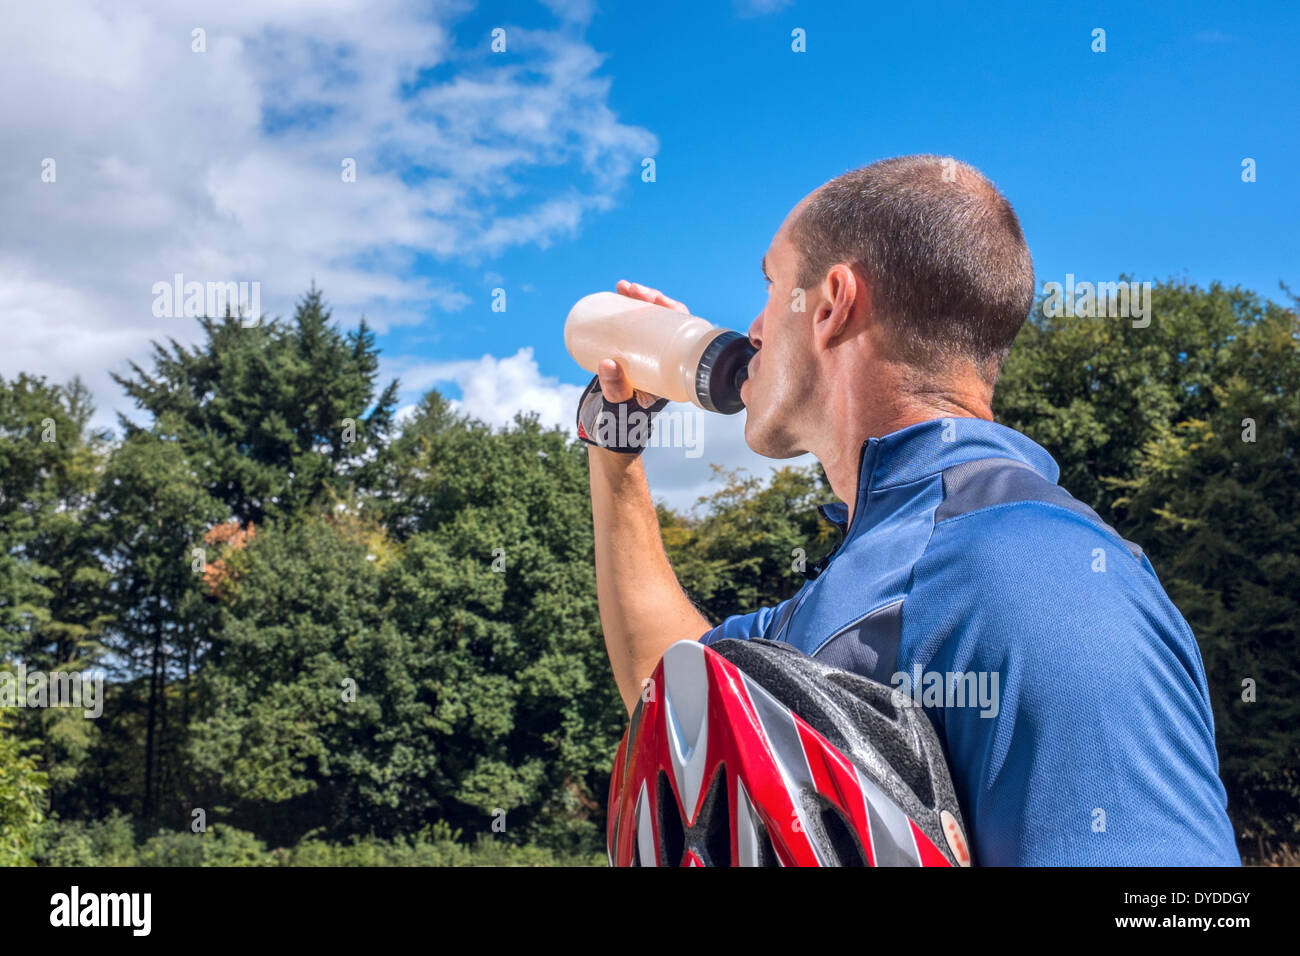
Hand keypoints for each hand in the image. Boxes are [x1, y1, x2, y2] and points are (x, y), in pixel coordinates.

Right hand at [574, 280, 687, 453]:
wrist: (612, 434)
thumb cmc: (622, 425)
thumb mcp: (619, 407)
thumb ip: (614, 390)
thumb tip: (607, 363)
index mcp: (674, 373)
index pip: (683, 333)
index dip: (671, 310)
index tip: (653, 298)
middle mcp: (665, 363)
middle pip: (666, 321)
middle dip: (651, 299)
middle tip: (628, 288)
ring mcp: (649, 357)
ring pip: (650, 322)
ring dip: (638, 301)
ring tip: (622, 287)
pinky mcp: (633, 356)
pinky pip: (636, 329)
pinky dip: (628, 311)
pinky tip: (619, 296)